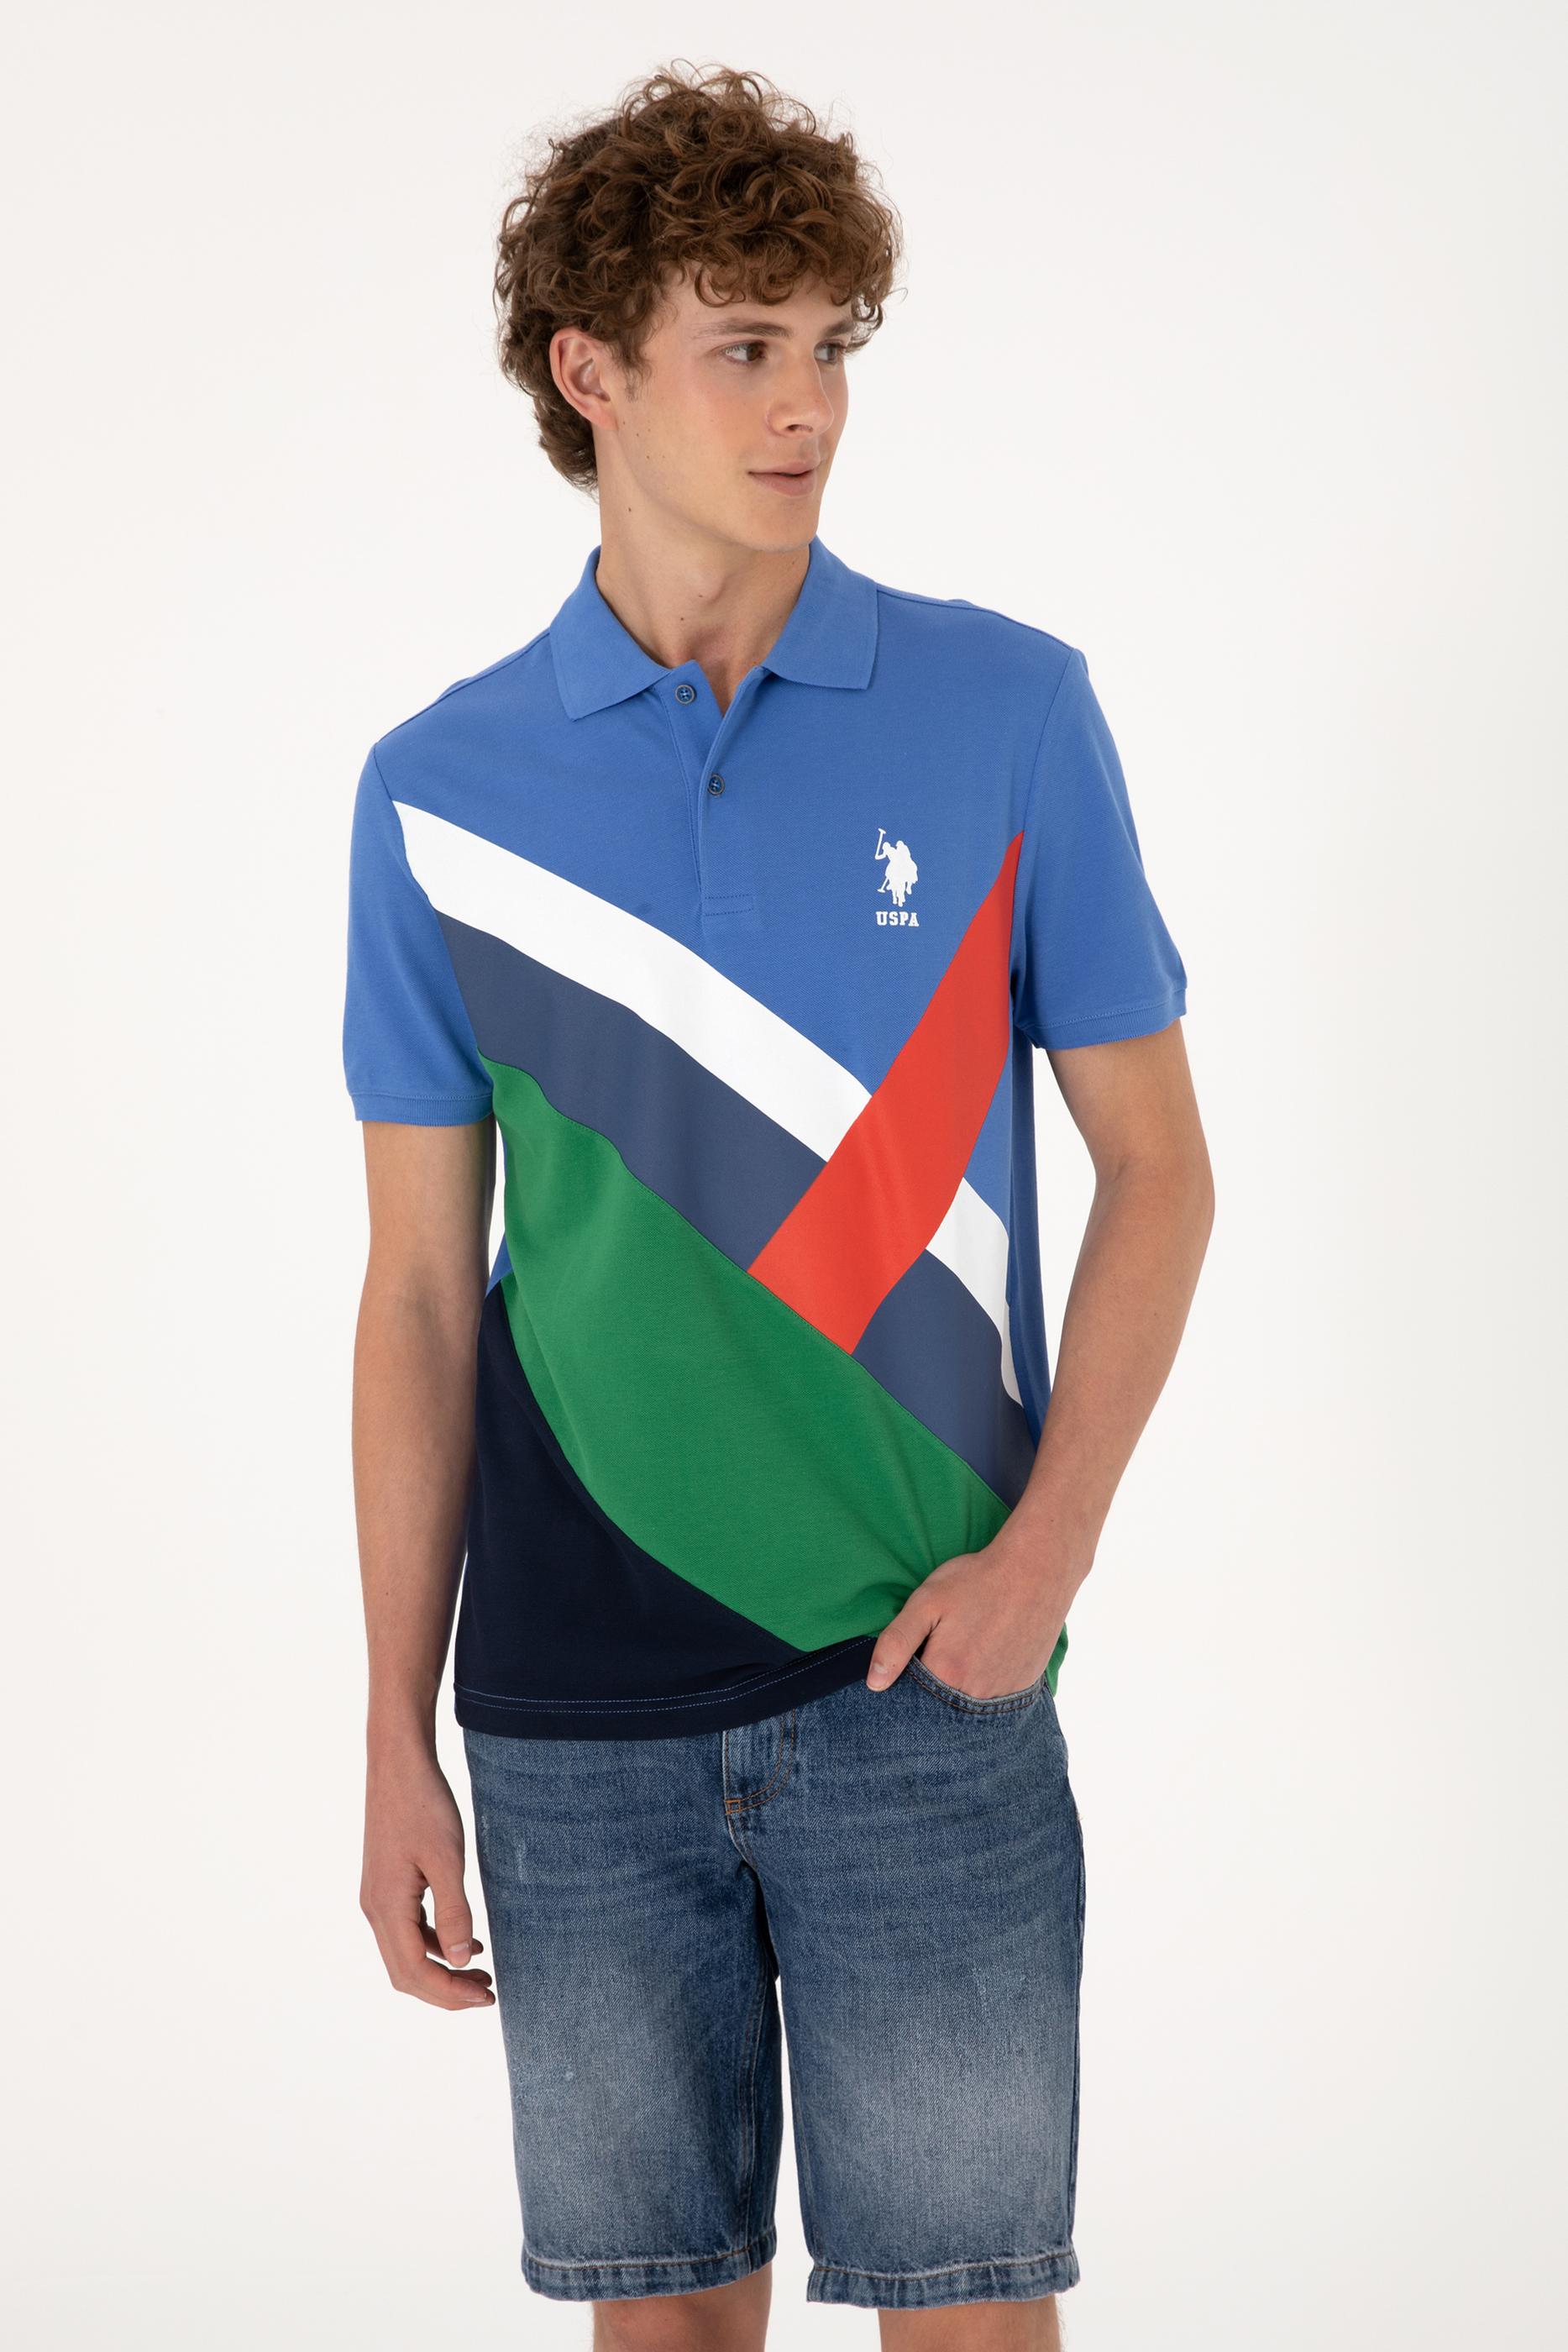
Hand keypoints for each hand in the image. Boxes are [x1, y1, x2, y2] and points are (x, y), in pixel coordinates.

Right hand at [361, 1740, 494, 2010]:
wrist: (398, 1763)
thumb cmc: (423, 1804)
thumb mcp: (447, 1858)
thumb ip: (454, 1912)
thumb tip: (461, 1959)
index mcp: (387, 1907)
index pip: (416, 1973)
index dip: (450, 1994)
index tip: (487, 1998)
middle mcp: (375, 1909)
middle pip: (406, 1973)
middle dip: (446, 1990)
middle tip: (487, 1994)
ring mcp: (378, 1897)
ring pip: (406, 1953)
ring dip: (441, 1969)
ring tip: (481, 1974)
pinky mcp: (387, 1883)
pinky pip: (408, 1929)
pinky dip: (434, 1944)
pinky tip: (465, 1940)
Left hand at [864, 1535, 1075, 1698]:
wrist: (1037, 1570)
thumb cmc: (977, 1581)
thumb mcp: (927, 1601)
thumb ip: (897, 1642)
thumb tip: (874, 1684)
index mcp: (947, 1673)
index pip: (911, 1698)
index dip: (907, 1679)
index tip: (917, 1653)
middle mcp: (976, 1694)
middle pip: (940, 1705)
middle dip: (934, 1685)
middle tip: (945, 1644)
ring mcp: (1003, 1694)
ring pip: (968, 1705)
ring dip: (959, 1688)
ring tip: (966, 1649)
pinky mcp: (1023, 1687)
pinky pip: (995, 1701)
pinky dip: (985, 1686)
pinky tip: (987, 1657)